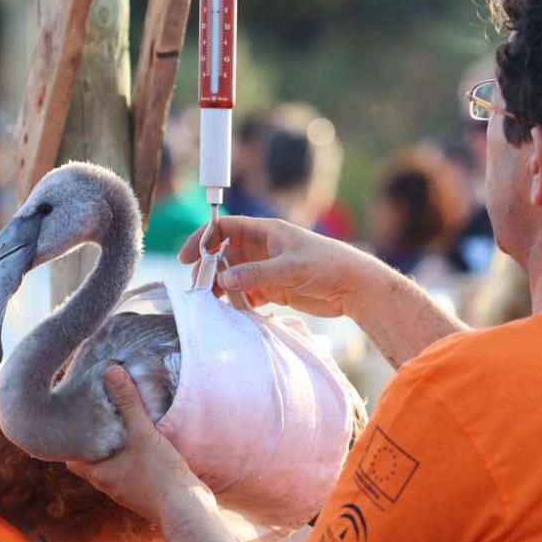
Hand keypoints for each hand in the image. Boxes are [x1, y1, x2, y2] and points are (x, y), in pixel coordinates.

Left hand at [67, 366, 204, 523]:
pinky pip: (134, 470)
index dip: (71, 441)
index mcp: (99, 475)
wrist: (188, 511)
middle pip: (93, 459)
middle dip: (96, 440)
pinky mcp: (147, 490)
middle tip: (100, 414)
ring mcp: (129, 489)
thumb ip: (128, 404)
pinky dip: (135, 456)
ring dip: (117, 448)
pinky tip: (147, 441)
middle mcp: (110, 485)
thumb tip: (111, 372)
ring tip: (123, 422)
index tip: (75, 420)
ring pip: (115, 465)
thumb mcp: (143, 434)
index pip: (72, 458)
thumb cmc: (159, 476)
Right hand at [179, 216, 375, 318]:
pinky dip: (239, 302)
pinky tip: (236, 313)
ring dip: (222, 288)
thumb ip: (257, 274)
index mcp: (266, 232)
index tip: (187, 257)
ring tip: (213, 304)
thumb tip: (222, 279)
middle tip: (198, 288)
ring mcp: (268, 269)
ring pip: (234, 276)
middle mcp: (263, 248)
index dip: (203, 239)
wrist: (354, 287)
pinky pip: (248, 294)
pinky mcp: (275, 289)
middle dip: (209, 269)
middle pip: (224, 254)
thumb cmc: (327, 265)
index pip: (225, 228)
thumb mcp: (291, 267)